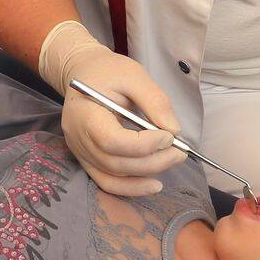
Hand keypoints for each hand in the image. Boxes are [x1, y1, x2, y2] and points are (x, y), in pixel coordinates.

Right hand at [40, 21, 185, 197]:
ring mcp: (80, 153)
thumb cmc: (107, 71)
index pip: (112, 140)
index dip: (143, 145)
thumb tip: (174, 130)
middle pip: (115, 163)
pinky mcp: (87, 160)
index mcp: (85, 114)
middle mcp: (78, 139)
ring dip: (146, 175)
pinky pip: (107, 182)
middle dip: (152, 162)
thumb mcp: (134, 75)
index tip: (169, 136)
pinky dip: (131, 188)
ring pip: (113, 178)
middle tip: (180, 152)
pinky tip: (153, 184)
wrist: (83, 73)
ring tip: (172, 161)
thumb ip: (154, 100)